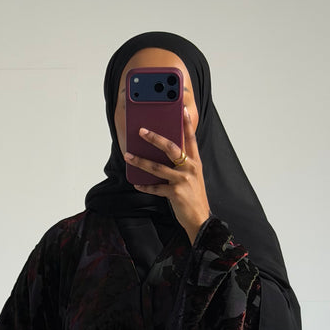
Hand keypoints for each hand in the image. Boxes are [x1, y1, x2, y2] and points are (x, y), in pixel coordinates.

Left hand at [124, 106, 210, 244]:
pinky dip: (145, 186)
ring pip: (158, 167)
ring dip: (140, 161)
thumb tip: (164, 154)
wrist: (200, 219)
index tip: (181, 110)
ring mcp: (183, 180)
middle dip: (155, 138)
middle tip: (141, 131)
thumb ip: (182, 164)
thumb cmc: (194, 197)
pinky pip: (155, 187)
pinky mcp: (175, 193)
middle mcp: (190, 168)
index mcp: (195, 162)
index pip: (191, 139)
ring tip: (128, 156)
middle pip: (171, 148)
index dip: (186, 124)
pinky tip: (137, 184)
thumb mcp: (193, 177)